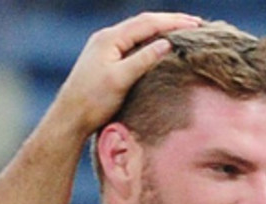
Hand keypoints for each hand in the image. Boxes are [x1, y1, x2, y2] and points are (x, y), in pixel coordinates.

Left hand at [50, 11, 200, 138]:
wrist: (69, 118)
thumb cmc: (92, 102)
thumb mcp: (120, 80)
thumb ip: (143, 59)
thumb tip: (166, 43)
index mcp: (110, 38)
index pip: (147, 23)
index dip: (173, 22)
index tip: (196, 25)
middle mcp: (107, 38)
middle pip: (144, 23)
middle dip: (170, 22)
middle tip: (195, 24)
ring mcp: (105, 48)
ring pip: (138, 32)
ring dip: (161, 30)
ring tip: (183, 31)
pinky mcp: (105, 59)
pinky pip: (132, 43)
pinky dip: (150, 41)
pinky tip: (160, 46)